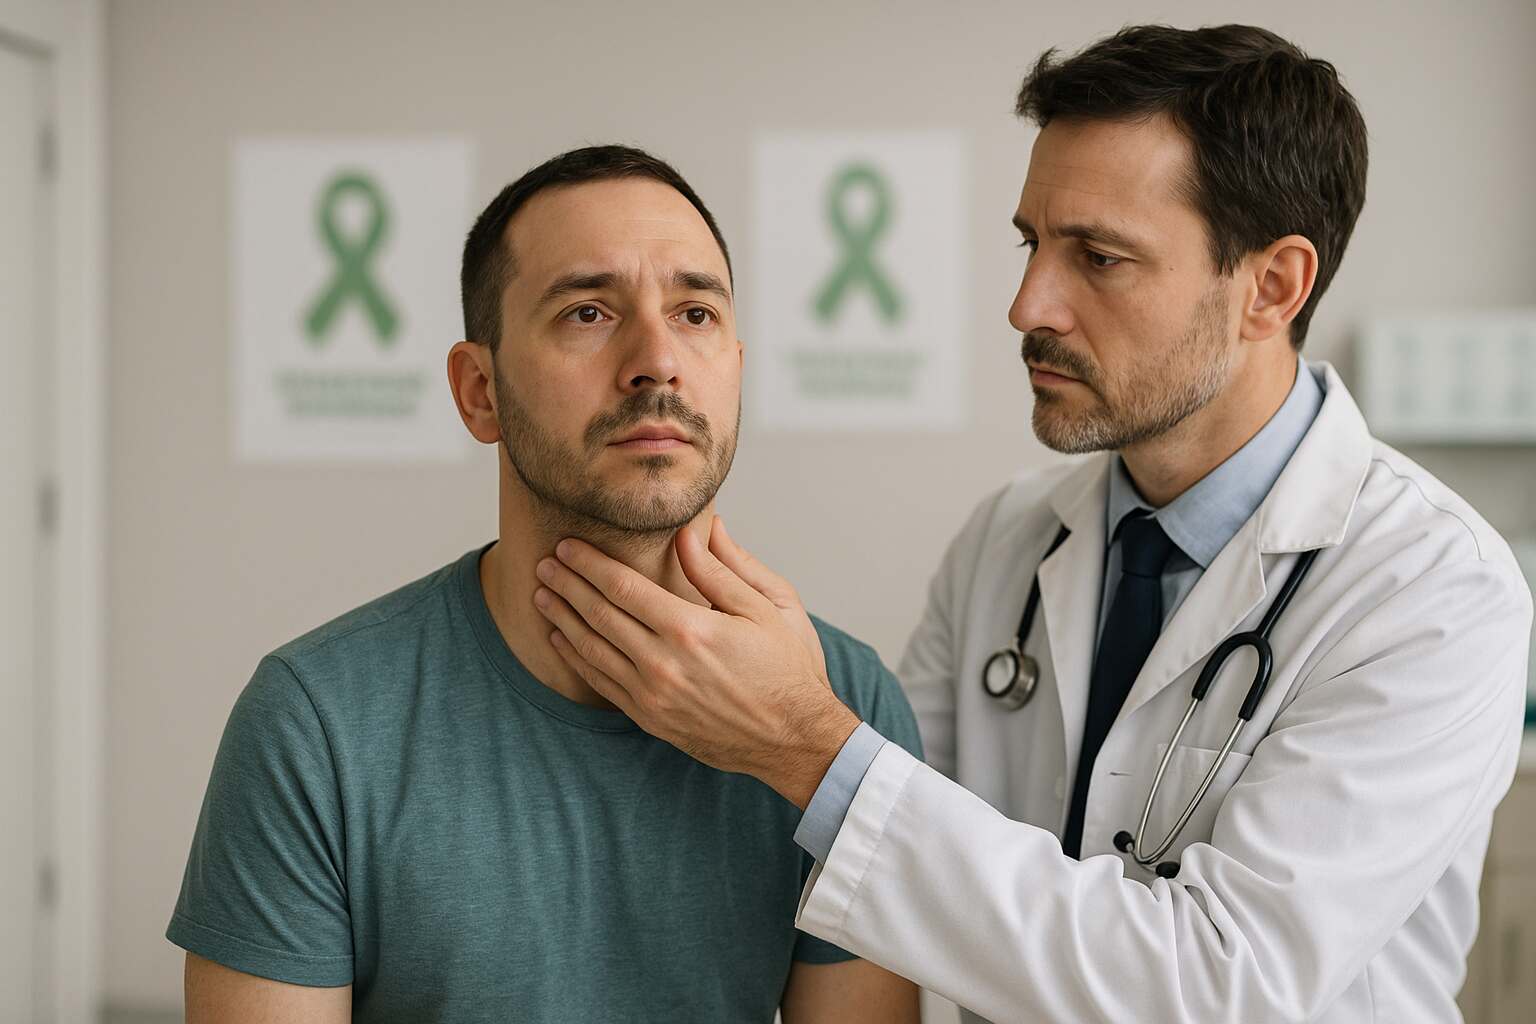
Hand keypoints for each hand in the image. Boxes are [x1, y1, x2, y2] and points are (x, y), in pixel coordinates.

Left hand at [532, 516, 859, 807]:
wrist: (795, 739)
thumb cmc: (789, 669)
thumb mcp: (773, 606)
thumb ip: (726, 568)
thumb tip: (694, 532)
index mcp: (692, 629)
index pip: (624, 588)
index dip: (590, 564)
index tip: (568, 546)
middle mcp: (664, 664)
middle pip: (599, 615)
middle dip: (567, 585)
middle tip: (545, 563)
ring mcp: (653, 695)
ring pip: (592, 649)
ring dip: (563, 618)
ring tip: (542, 594)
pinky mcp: (651, 718)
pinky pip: (602, 684)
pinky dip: (577, 658)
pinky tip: (562, 638)